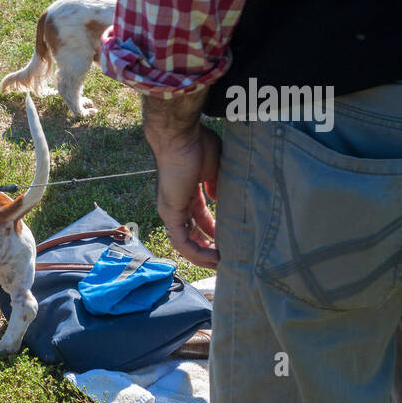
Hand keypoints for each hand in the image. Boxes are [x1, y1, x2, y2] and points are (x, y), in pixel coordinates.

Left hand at [148, 122, 220, 267]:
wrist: (180, 138)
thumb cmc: (196, 145)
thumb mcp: (213, 168)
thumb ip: (216, 184)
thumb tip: (220, 198)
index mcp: (187, 194)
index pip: (200, 220)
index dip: (215, 232)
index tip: (231, 241)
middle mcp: (177, 206)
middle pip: (192, 235)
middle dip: (209, 249)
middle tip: (228, 259)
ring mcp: (171, 211)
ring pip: (185, 243)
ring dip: (203, 256)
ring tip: (222, 265)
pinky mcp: (170, 214)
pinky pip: (181, 242)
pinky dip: (196, 253)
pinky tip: (213, 259)